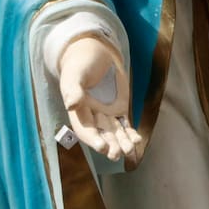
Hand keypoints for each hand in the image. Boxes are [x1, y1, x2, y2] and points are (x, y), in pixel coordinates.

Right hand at [59, 36, 142, 161]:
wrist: (95, 54)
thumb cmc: (81, 64)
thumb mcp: (74, 74)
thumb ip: (72, 89)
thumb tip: (71, 104)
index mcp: (78, 111)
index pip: (84, 129)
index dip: (93, 139)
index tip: (102, 147)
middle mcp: (92, 116)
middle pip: (101, 134)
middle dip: (110, 145)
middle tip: (118, 154)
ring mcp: (106, 113)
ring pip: (114, 132)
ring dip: (122, 142)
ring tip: (131, 151)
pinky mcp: (119, 108)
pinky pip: (124, 124)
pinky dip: (130, 133)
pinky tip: (137, 141)